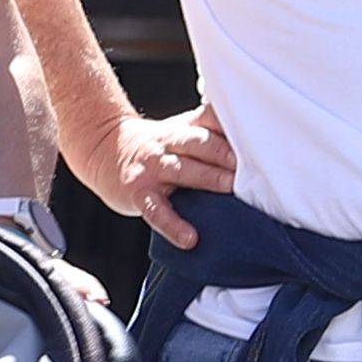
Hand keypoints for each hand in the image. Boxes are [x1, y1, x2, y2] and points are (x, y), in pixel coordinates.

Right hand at [74, 95, 240, 241]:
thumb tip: (255, 137)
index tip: (260, 138)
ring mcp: (152, 169)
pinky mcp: (138, 193)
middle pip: (201, 144)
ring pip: (183, 171)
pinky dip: (173, 225)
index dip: (233, 129)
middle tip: (255, 167)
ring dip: (210, 178)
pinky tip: (190, 238)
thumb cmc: (154, 146)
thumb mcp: (179, 130)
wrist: (102, 149)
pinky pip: (157, 211)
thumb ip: (211, 132)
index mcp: (183, 130)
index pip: (210, 123)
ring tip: (231, 188)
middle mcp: (168, 145)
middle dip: (227, 154)